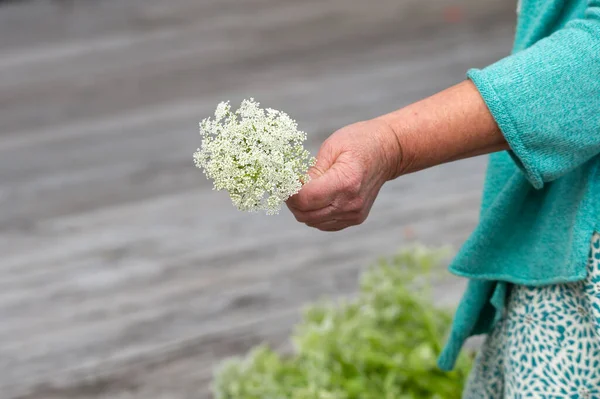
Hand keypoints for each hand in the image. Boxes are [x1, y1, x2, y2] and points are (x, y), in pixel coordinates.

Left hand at [286, 118, 401, 230]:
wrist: (388, 152)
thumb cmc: (359, 142)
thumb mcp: (332, 147)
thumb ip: (312, 170)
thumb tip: (292, 186)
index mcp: (346, 182)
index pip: (306, 199)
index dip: (289, 192)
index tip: (285, 180)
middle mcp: (351, 203)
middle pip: (306, 214)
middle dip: (291, 201)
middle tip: (288, 185)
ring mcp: (354, 214)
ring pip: (312, 221)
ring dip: (301, 208)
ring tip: (302, 189)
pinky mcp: (354, 219)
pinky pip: (323, 224)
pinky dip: (313, 214)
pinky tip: (315, 198)